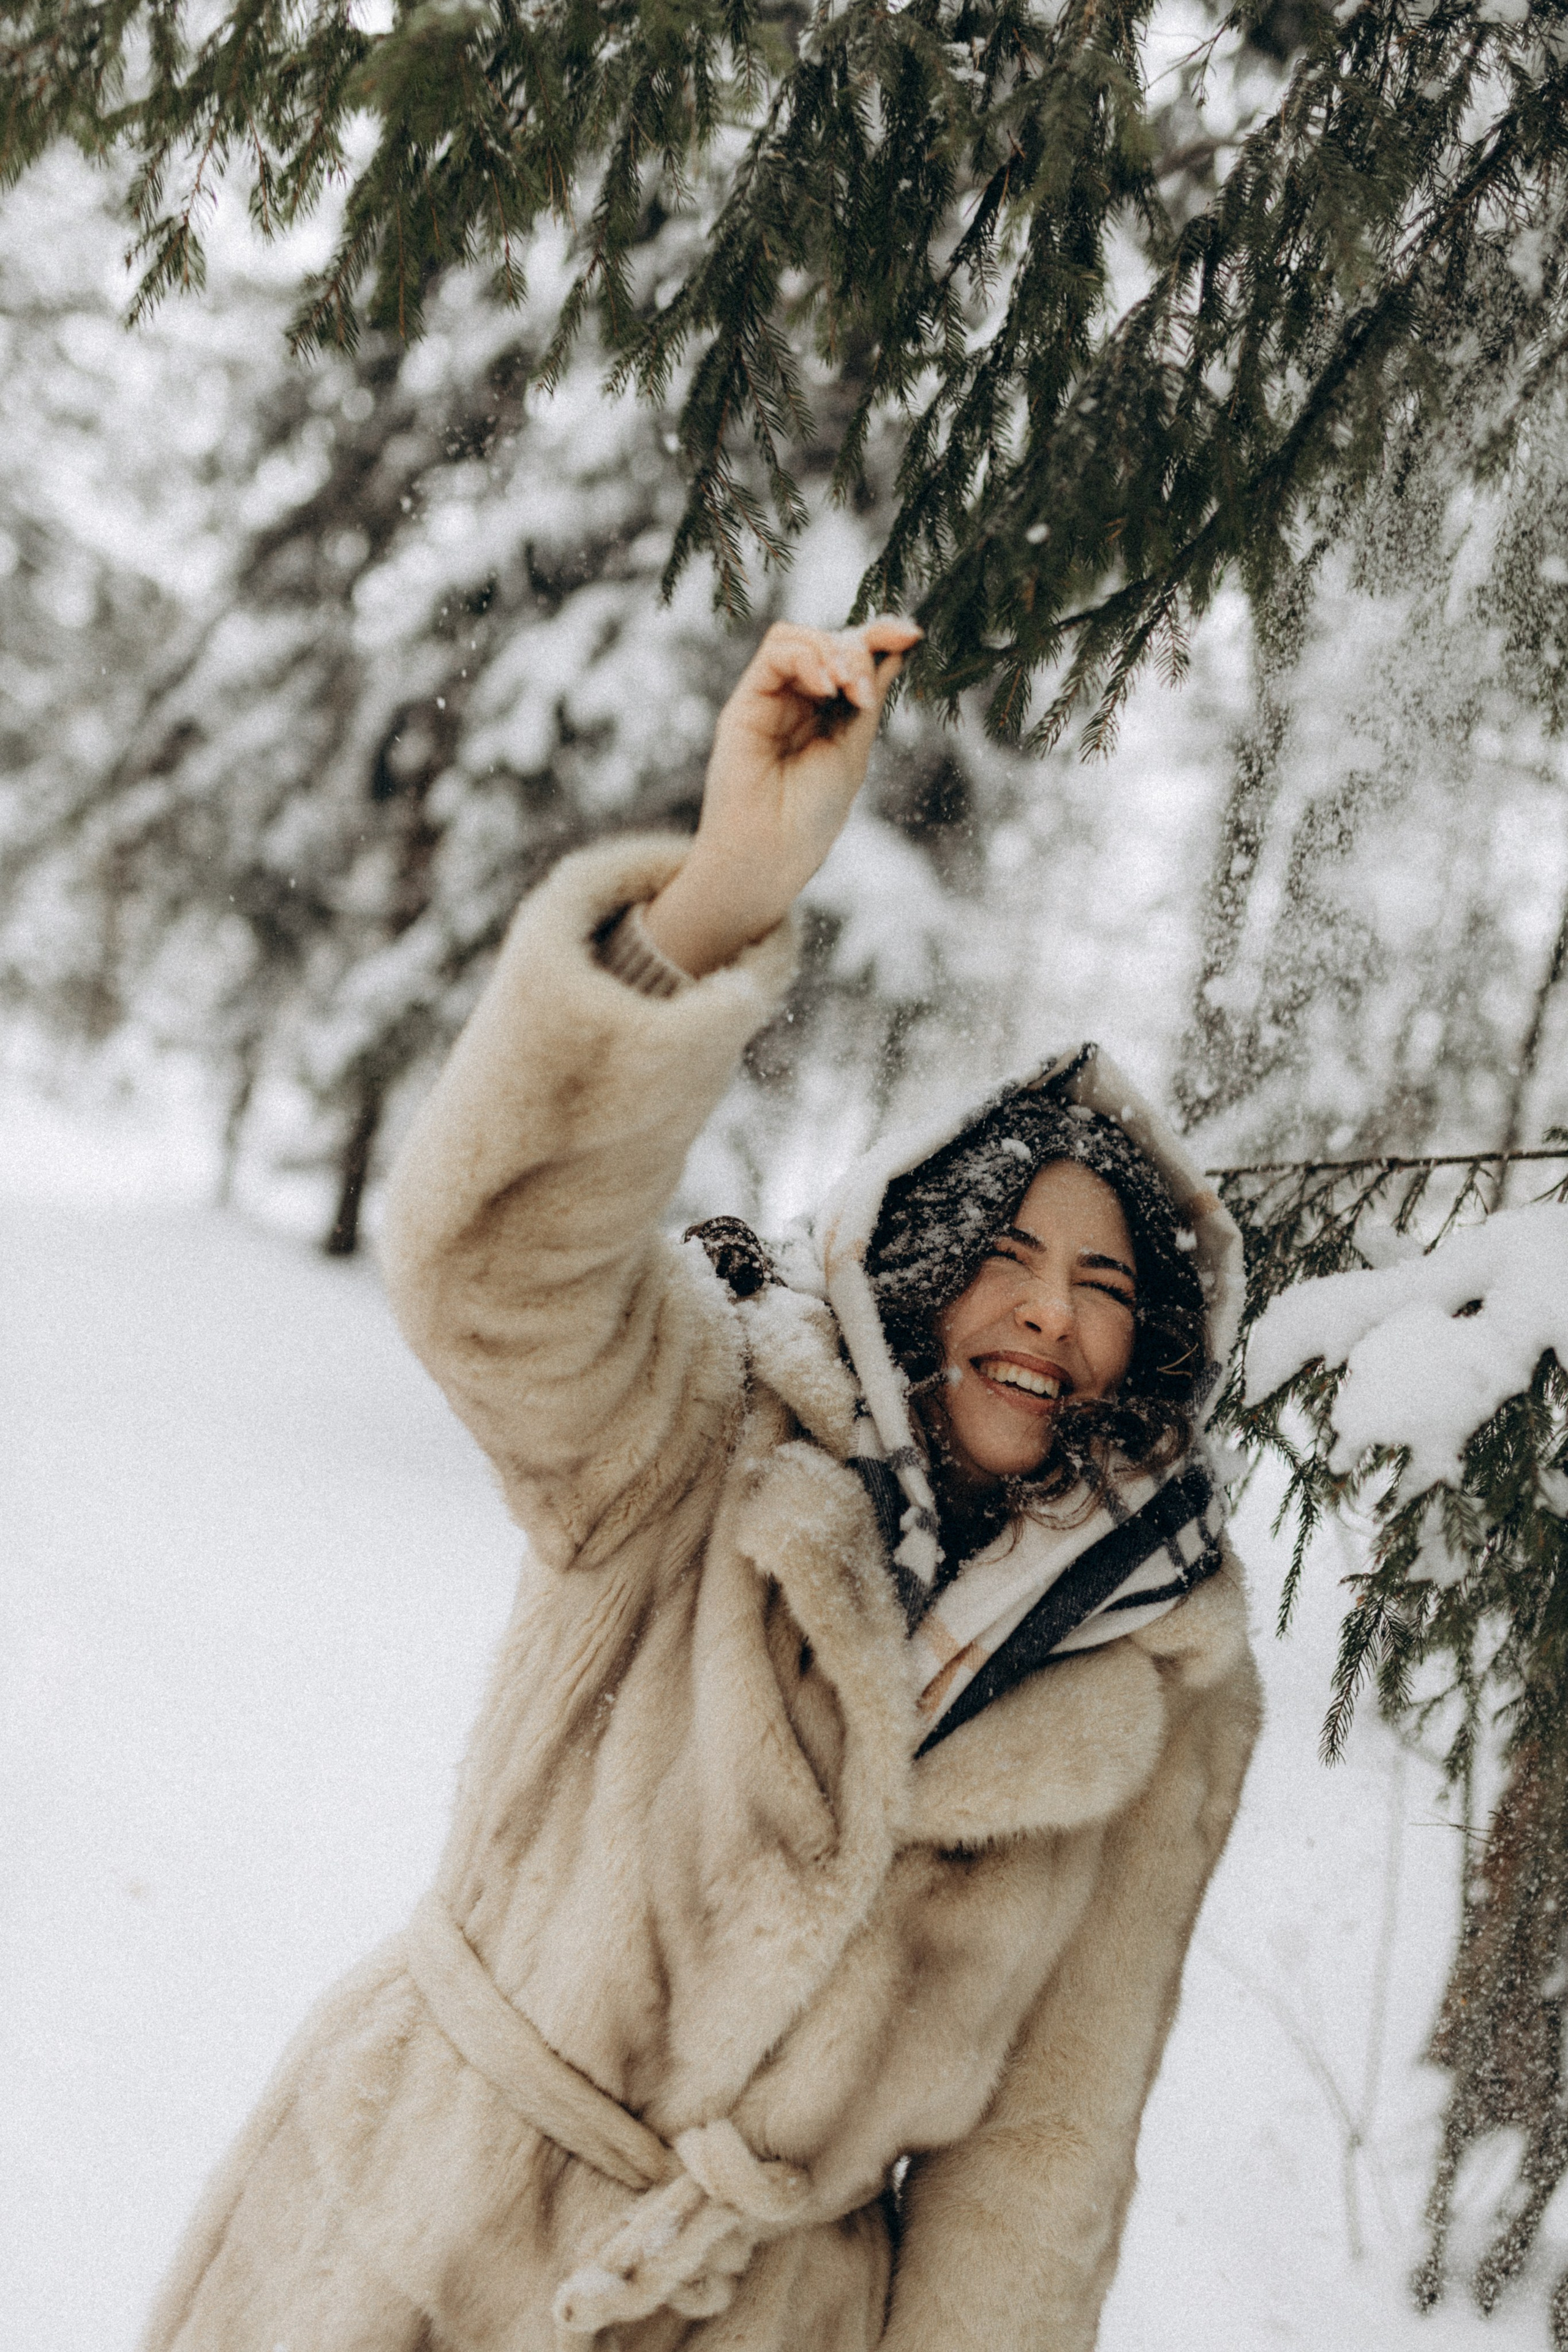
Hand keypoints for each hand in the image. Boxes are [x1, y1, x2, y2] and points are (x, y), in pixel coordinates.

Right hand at [643, 616, 921, 976]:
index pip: (853, 654)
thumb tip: (899, 648)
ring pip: (801, 637)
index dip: (881, 635)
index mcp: (829, 712)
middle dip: (858, 654)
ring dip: (833, 654)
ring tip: (846, 692)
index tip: (913, 635)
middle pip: (831, 640)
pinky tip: (825, 687)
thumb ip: (870, 695)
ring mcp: (771, 698)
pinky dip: (807, 657)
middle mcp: (799, 699)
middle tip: (864, 696)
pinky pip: (776, 650)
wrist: (772, 851)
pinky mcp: (746, 701)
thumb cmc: (812, 813)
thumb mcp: (855, 747)